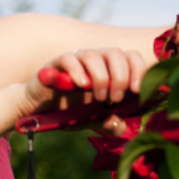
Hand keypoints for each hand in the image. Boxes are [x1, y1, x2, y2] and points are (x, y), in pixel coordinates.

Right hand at [20, 48, 146, 135]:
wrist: (39, 110)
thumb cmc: (69, 111)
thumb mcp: (93, 120)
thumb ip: (109, 123)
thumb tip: (120, 125)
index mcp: (109, 68)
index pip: (131, 57)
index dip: (139, 70)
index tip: (138, 91)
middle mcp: (94, 60)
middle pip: (116, 53)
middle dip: (121, 77)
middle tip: (116, 99)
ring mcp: (75, 60)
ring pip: (94, 55)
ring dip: (102, 77)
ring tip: (100, 98)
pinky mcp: (56, 64)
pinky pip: (69, 59)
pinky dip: (77, 71)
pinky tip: (82, 86)